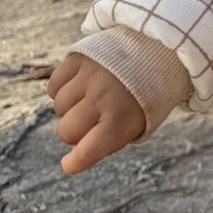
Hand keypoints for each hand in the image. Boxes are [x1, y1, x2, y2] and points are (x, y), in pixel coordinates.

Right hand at [47, 54, 146, 173]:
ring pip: (58, 107)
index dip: (75, 162)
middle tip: (90, 122)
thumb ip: (111, 139)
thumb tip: (77, 150)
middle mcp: (102, 97)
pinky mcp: (78, 58)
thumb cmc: (147, 93)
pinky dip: (61, 89)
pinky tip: (79, 86)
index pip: (87, 151)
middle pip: (66, 131)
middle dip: (75, 132)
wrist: (158, 49)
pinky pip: (54, 85)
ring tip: (90, 98)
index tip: (71, 163)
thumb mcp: (140, 121)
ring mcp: (88, 76)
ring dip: (70, 108)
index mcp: (121, 119)